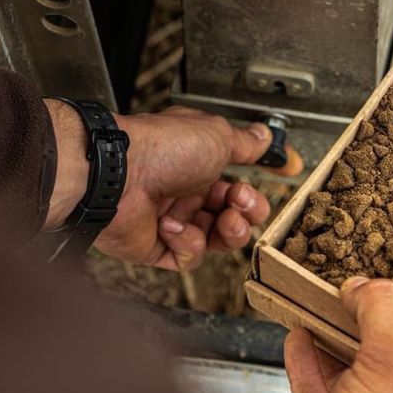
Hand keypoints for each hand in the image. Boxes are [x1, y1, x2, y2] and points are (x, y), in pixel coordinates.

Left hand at [44, 101, 278, 270]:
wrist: (117, 176)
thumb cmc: (159, 148)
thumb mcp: (216, 135)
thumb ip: (245, 143)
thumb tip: (264, 137)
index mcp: (197, 162)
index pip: (236, 182)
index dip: (256, 187)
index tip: (276, 184)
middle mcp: (184, 189)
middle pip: (231, 214)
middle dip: (246, 212)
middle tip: (242, 202)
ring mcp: (170, 219)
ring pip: (215, 239)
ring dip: (227, 231)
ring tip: (223, 220)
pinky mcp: (155, 246)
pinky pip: (188, 257)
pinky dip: (188, 244)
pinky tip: (174, 227)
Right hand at [274, 277, 392, 392]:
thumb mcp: (390, 366)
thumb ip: (383, 315)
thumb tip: (369, 286)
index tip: (374, 298)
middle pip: (389, 370)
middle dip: (360, 336)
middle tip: (342, 305)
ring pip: (355, 388)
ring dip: (333, 351)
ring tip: (316, 317)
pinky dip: (312, 374)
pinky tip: (297, 344)